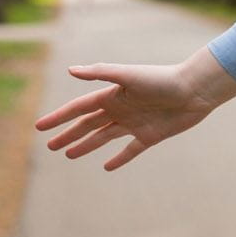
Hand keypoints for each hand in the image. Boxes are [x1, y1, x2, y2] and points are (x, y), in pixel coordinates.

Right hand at [34, 45, 235, 170]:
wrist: (195, 90)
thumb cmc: (163, 79)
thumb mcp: (129, 76)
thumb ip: (101, 73)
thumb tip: (70, 70)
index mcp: (113, 95)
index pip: (79, 109)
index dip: (59, 117)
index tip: (39, 127)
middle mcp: (121, 109)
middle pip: (88, 125)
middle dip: (68, 134)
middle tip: (50, 146)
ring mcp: (135, 123)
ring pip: (104, 137)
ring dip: (86, 145)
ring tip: (69, 155)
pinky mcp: (150, 136)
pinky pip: (130, 150)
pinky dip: (119, 158)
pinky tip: (107, 166)